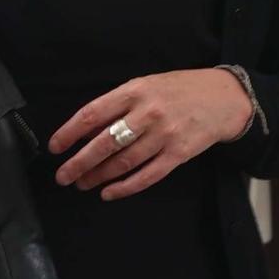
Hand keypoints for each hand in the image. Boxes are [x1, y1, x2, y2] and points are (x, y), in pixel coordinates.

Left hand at [50, 69, 252, 200]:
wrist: (222, 98)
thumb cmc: (177, 91)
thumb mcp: (145, 86)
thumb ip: (117, 105)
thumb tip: (84, 130)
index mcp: (134, 91)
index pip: (93, 114)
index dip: (70, 132)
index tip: (56, 147)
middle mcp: (148, 113)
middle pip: (105, 143)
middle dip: (79, 162)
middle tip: (63, 176)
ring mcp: (164, 135)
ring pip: (124, 162)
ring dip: (98, 176)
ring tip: (82, 184)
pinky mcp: (179, 154)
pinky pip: (147, 175)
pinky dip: (125, 187)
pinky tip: (109, 193)